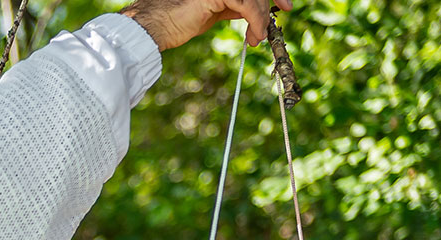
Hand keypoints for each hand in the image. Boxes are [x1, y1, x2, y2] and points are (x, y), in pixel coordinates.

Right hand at [121, 0, 291, 50]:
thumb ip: (232, 6)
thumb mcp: (213, 10)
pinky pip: (247, 4)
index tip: (283, 3)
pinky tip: (254, 35)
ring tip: (256, 37)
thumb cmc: (177, 21)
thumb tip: (253, 11)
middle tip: (286, 9)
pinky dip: (256, 20)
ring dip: (262, 16)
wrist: (154, 27)